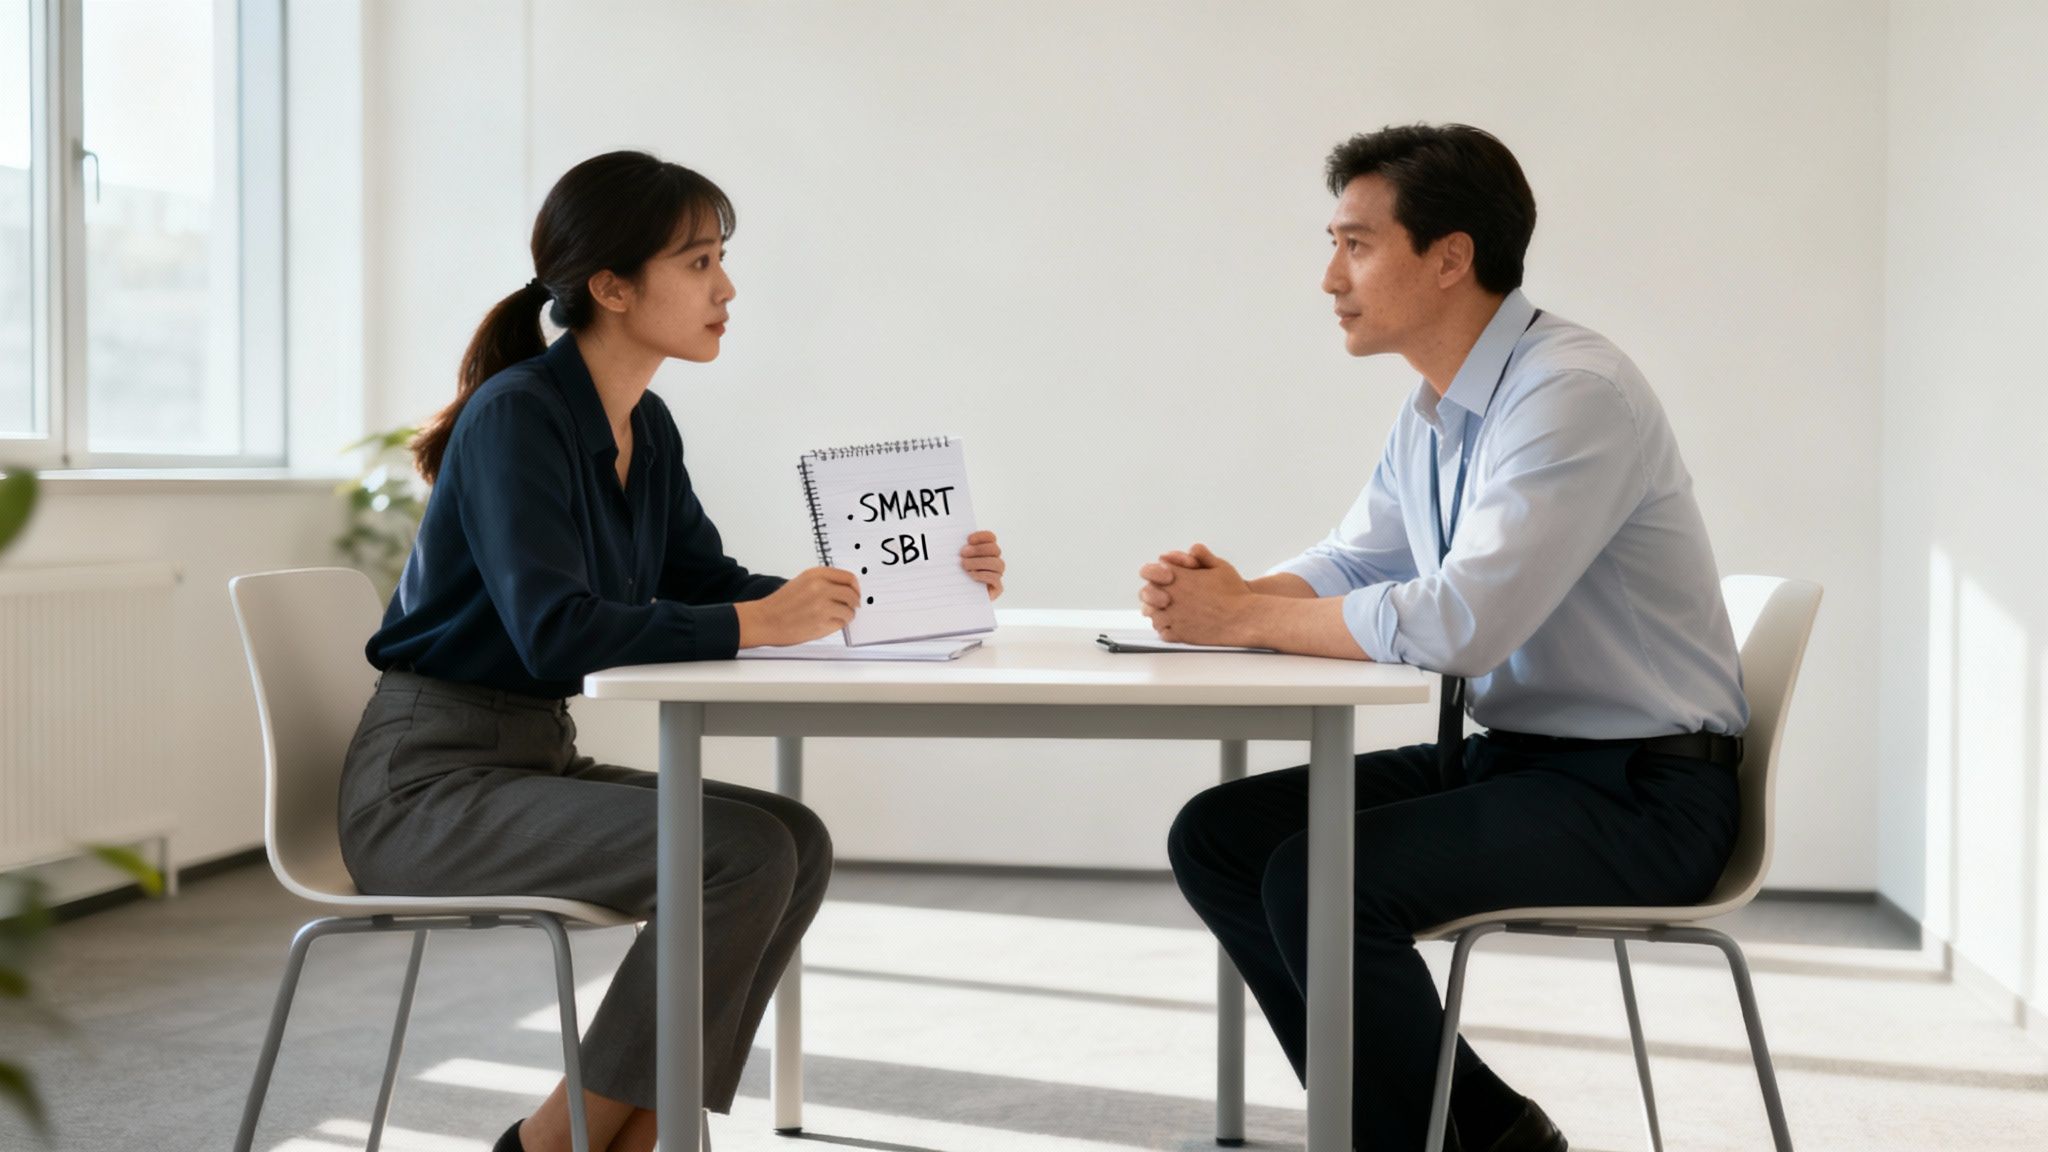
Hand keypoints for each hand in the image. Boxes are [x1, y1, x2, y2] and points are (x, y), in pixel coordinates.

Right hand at [737, 567, 860, 646]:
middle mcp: (821, 588)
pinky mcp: (821, 623)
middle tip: (851, 607)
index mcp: (816, 574)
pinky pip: (841, 623)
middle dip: (854, 602)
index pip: (849, 578)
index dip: (855, 587)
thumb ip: (823, 581)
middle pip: (852, 595)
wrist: (765, 620)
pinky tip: (827, 623)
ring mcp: (822, 606)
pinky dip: (838, 624)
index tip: (855, 593)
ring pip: (849, 611)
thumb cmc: (781, 603)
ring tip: (836, 617)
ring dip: (847, 615)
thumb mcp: (802, 581)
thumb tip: (846, 588)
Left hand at [960, 530, 1005, 599]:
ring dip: (980, 562)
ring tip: (965, 566)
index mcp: (986, 551)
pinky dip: (983, 575)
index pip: (991, 538)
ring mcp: (997, 574)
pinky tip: (972, 575)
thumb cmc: (954, 577)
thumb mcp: (953, 561)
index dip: (982, 536)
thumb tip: (948, 540)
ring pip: (997, 563)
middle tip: (963, 553)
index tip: (968, 539)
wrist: (956, 600)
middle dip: (978, 549)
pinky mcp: (997, 588)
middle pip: (995, 549)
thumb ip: (955, 551)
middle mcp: (994, 561)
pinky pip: (995, 579)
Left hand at [1136, 543, 1250, 644]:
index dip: (1155, 573)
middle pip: (1146, 592)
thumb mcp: (1221, 566)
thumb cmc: (1235, 592)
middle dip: (1152, 592)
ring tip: (1166, 610)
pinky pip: (1162, 632)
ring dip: (1157, 611)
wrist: (1243, 618)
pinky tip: (1174, 625)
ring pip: (1151, 614)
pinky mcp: (1179, 634)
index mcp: (1179, 577)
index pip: (1151, 571)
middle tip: (1161, 595)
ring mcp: (1173, 616)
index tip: (1162, 578)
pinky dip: (1165, 628)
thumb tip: (1191, 549)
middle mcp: (1172, 596)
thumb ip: (1203, 555)